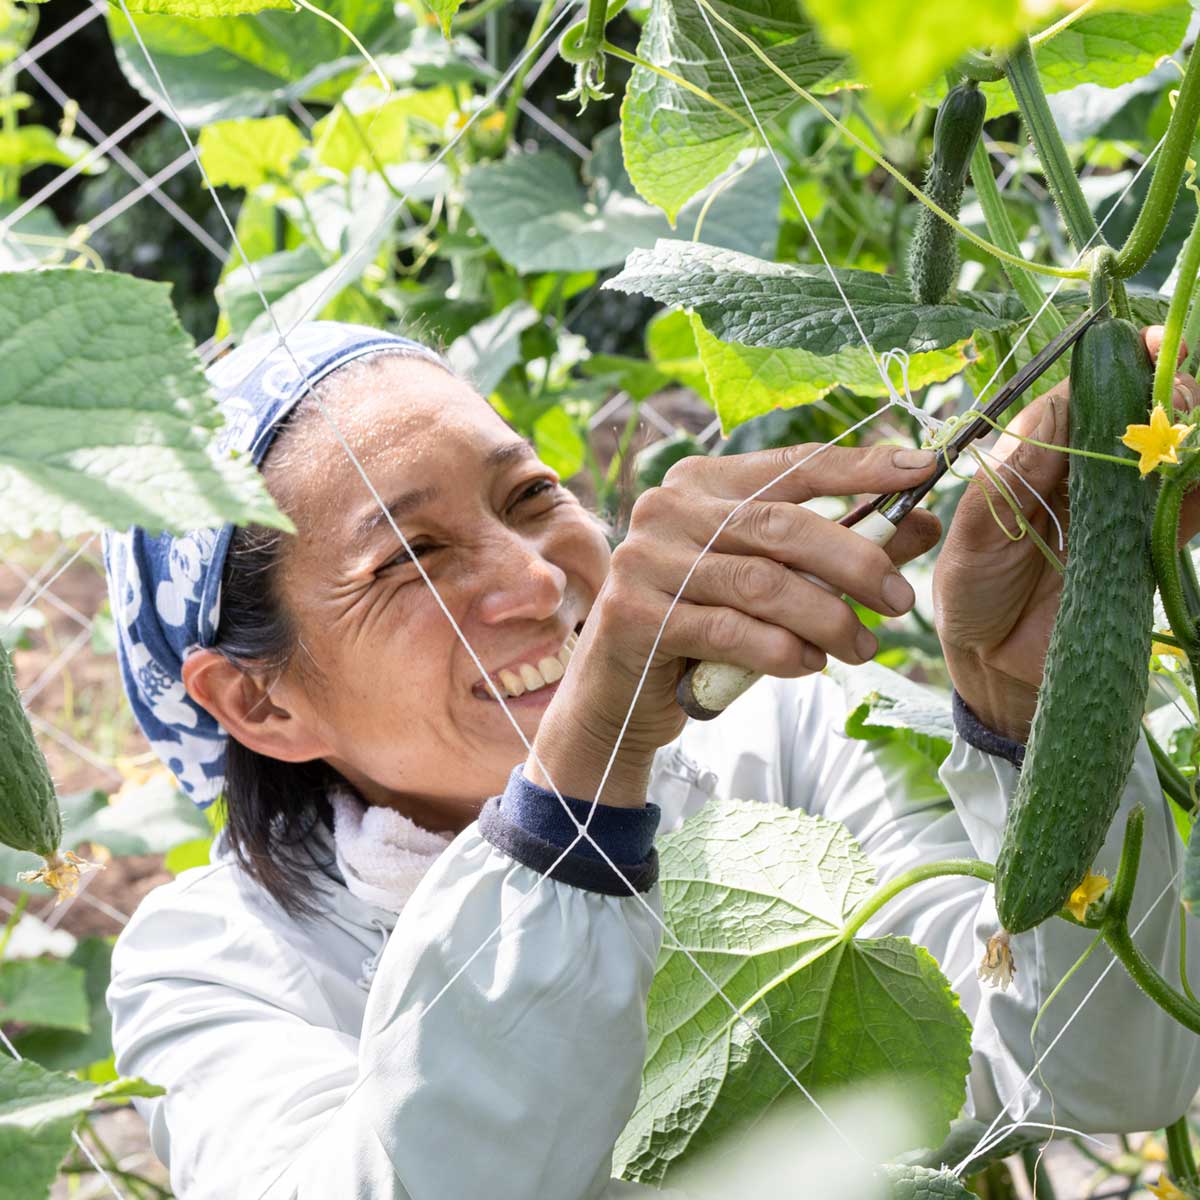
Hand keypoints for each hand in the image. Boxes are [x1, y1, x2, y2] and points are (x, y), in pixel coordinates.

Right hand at [527, 443, 941, 803]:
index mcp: (699, 483)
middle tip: (900, 600)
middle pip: (782, 523)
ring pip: (762, 582)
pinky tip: (809, 664)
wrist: (619, 695)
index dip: (859, 467)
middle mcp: (666, 509)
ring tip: (861, 646)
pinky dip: (782, 651)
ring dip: (826, 618)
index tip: (921, 470)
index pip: (791, 464)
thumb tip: (918, 522)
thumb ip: (834, 548)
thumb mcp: (769, 582)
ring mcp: (645, 560)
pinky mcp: (635, 614)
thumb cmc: (700, 628)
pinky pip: (730, 631)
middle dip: (855, 561)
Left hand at [934, 326, 1199, 741]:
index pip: (1084, 395)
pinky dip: (1198, 484)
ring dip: (1191, 430)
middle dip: (1166, 390)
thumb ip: (1009, 480)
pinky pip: (1186, 508)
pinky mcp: (1147, 547)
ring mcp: (1121, 509)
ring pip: (1170, 454)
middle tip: (1177, 388)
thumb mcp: (975, 535)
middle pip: (1140, 414)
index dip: (1119, 363)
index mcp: (1037, 456)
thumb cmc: (972, 592)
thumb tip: (1052, 409)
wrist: (995, 665)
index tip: (1153, 344)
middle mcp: (1084, 474)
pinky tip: (1198, 469)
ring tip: (1191, 423)